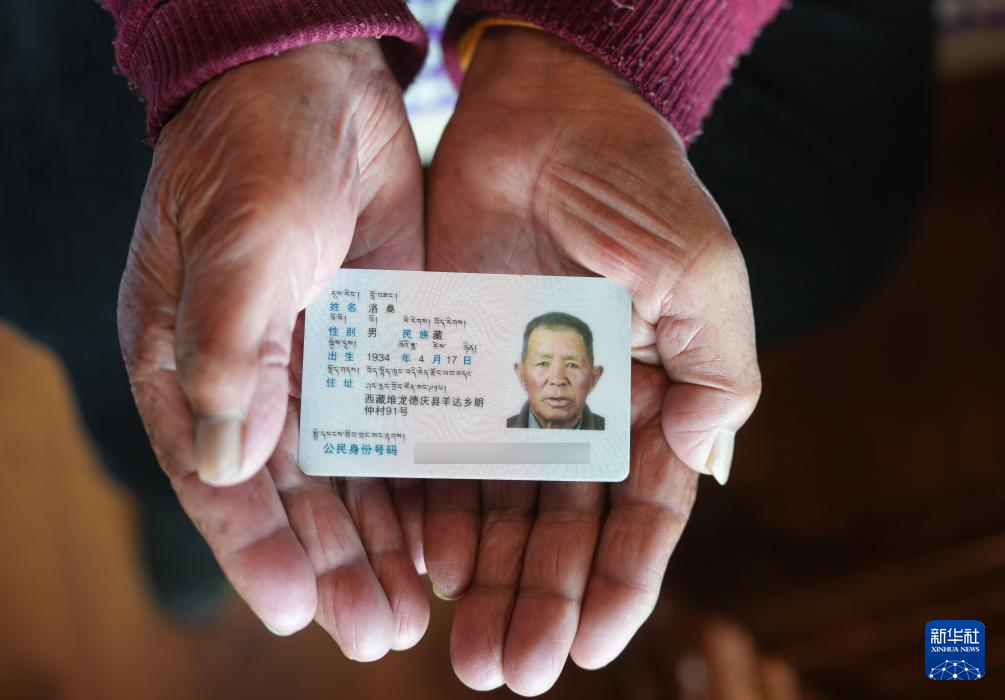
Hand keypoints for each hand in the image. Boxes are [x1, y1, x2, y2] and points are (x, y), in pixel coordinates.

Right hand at [117, 40, 428, 657]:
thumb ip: (230, 352)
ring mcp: (325, 362)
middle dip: (333, 563)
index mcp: (188, 362)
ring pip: (352, 473)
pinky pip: (401, 425)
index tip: (295, 611)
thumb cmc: (256, 153)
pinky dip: (418, 479)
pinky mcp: (384, 340)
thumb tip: (231, 465)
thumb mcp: (238, 248)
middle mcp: (257, 376)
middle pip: (293, 494)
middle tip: (377, 630)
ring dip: (379, 541)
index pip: (217, 477)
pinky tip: (444, 533)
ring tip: (414, 608)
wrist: (321, 82)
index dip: (254, 549)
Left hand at [423, 29, 760, 693]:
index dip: (618, 582)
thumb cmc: (637, 185)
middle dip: (537, 600)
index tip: (587, 644)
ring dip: (484, 578)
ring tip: (464, 645)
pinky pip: (441, 452)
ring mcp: (512, 394)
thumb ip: (719, 375)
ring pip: (499, 508)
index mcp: (650, 399)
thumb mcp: (702, 276)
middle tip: (507, 668)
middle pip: (560, 529)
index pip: (639, 514)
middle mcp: (579, 411)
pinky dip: (438, 510)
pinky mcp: (452, 366)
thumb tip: (707, 466)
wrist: (545, 110)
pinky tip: (428, 561)